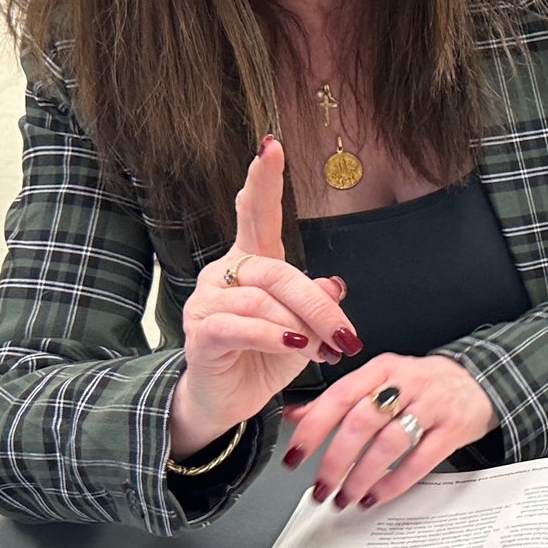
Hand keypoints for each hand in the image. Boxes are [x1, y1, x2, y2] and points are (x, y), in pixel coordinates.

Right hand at [170, 136, 359, 456]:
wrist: (228, 401)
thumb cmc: (265, 358)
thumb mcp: (303, 328)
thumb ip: (316, 301)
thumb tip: (335, 282)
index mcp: (251, 263)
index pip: (255, 214)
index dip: (262, 181)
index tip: (270, 146)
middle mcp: (226, 274)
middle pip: (277, 271)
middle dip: (318, 303)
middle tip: (347, 335)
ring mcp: (208, 303)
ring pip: (262, 300)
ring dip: (301, 327)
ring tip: (322, 351)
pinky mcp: (201, 334)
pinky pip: (240, 326)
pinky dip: (274, 337)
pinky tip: (293, 347)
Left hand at [282, 352, 495, 509]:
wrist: (479, 381)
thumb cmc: (422, 385)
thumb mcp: (380, 381)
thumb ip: (338, 399)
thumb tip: (294, 416)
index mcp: (381, 369)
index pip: (339, 396)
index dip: (313, 428)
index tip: (295, 456)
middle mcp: (405, 383)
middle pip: (361, 423)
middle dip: (335, 461)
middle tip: (320, 487)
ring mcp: (432, 405)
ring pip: (389, 444)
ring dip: (362, 476)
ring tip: (346, 496)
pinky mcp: (453, 428)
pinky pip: (421, 460)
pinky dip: (395, 482)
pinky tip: (377, 495)